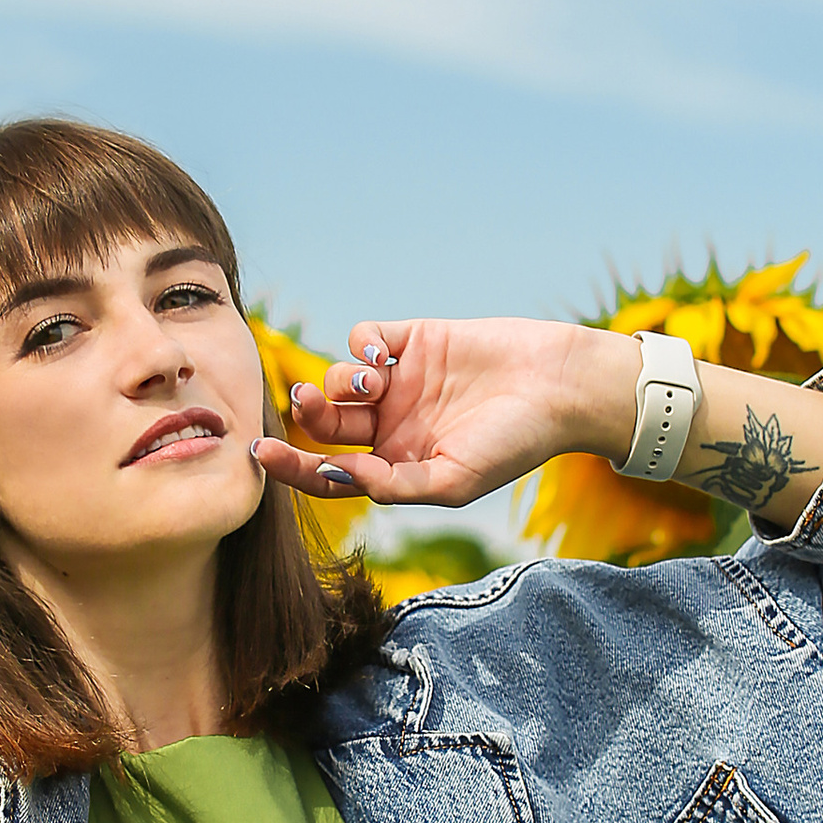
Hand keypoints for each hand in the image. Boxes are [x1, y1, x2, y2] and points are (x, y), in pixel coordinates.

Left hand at [252, 318, 625, 511]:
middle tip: (305, 401)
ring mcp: (403, 382)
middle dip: (309, 414)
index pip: (331, 472)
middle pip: (327, 424)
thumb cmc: (516, 444)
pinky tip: (381, 354)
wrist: (560, 386)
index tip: (262, 455)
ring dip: (341, 380)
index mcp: (398, 466)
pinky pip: (364, 336)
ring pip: (340, 379)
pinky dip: (361, 341)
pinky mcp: (415, 340)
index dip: (294, 467)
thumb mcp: (455, 481)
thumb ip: (396, 487)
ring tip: (374, 380)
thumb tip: (341, 477)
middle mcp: (393, 426)